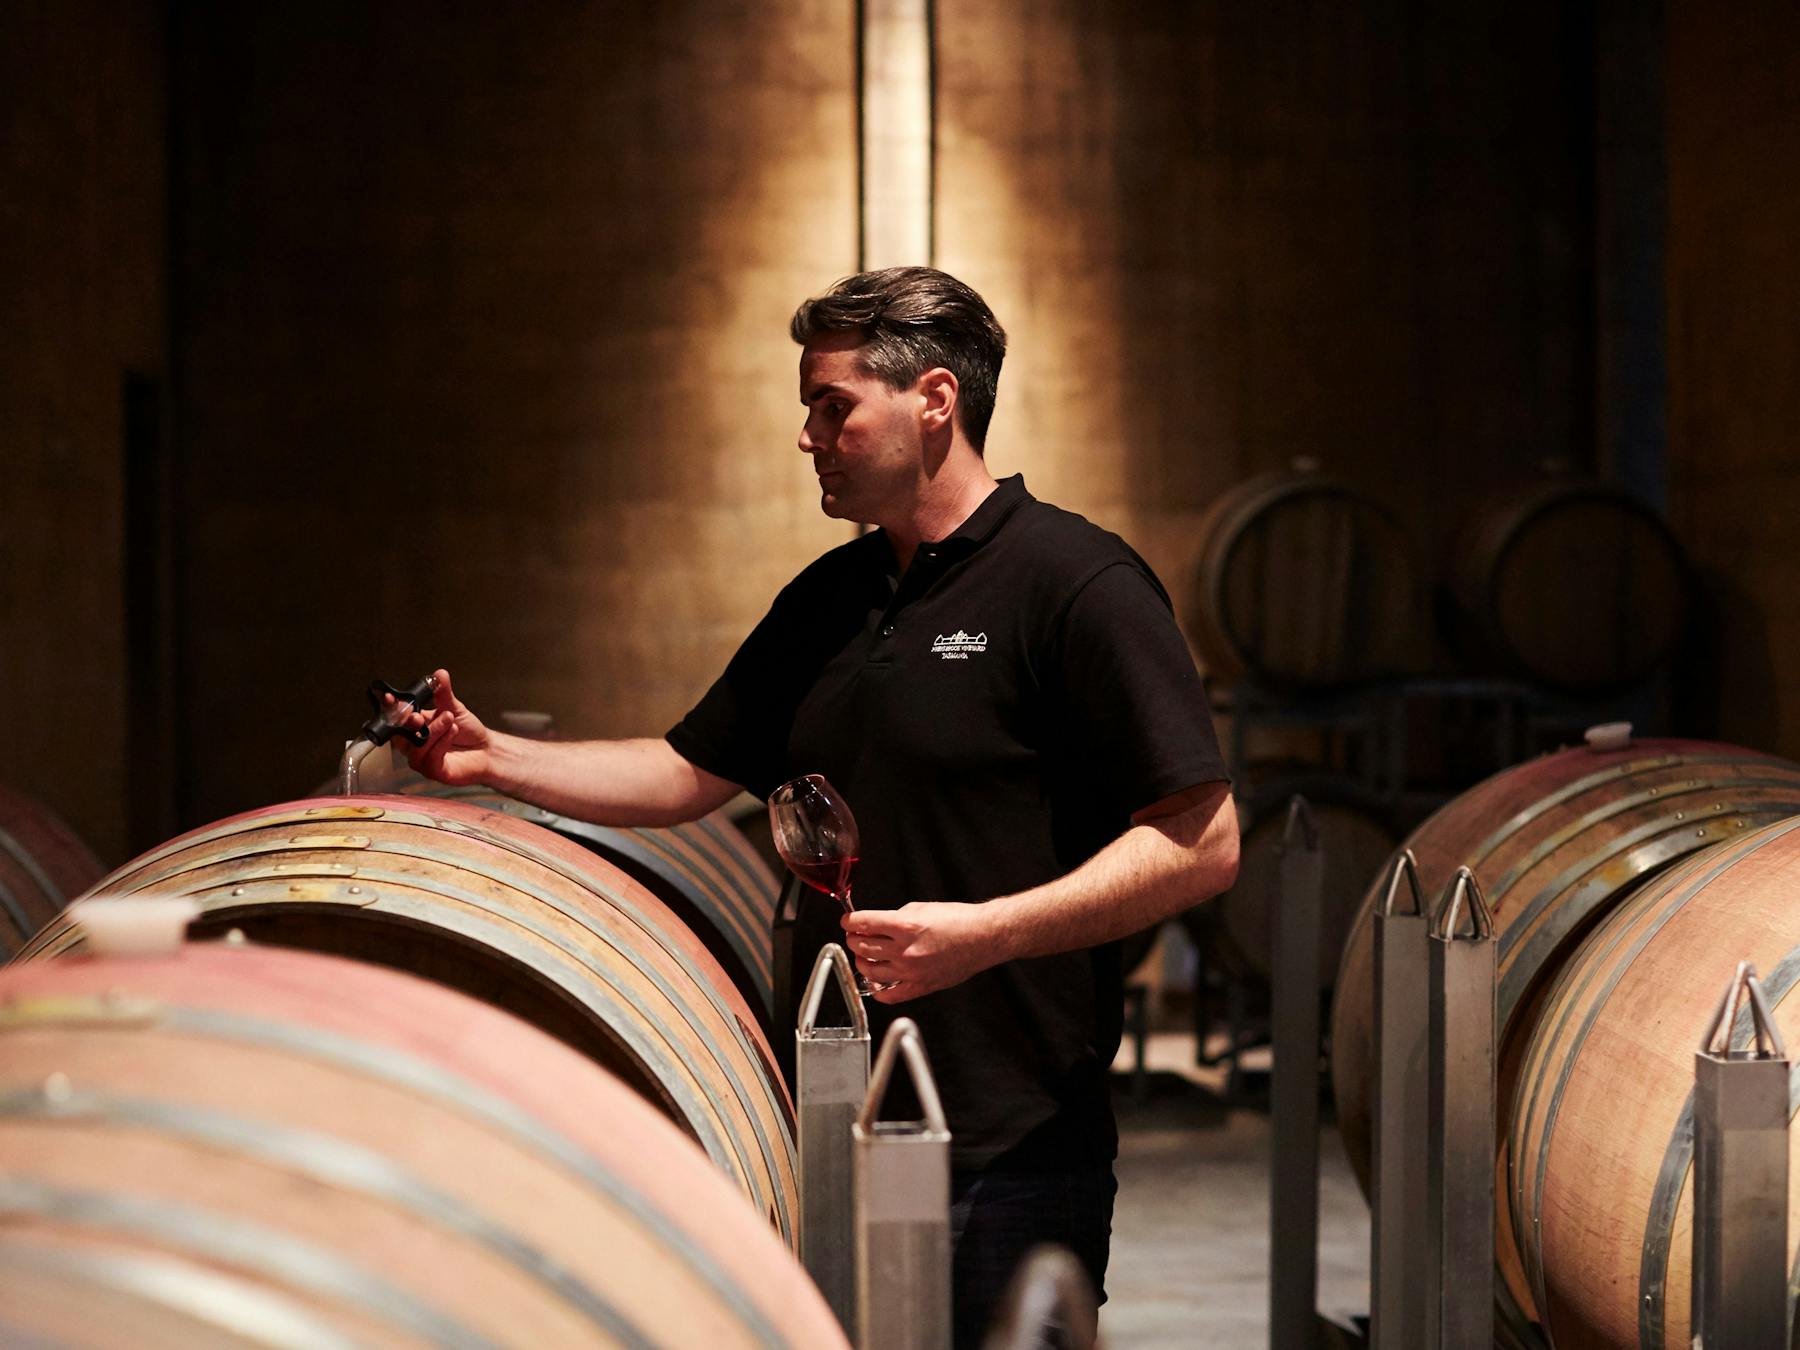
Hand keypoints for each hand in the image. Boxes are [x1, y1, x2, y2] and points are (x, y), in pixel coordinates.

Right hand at [389, 669, 494, 785]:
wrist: (486, 749)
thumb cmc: (467, 731)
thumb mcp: (454, 708)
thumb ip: (444, 693)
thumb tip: (439, 674)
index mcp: (413, 727)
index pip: (395, 718)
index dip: (390, 709)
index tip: (390, 698)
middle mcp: (413, 744)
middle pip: (400, 734)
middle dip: (408, 723)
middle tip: (419, 716)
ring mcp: (421, 759)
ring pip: (417, 746)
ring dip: (433, 730)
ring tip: (449, 719)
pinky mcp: (433, 771)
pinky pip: (431, 757)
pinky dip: (442, 742)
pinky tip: (453, 731)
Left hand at [840, 902, 999, 1003]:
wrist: (984, 937)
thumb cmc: (959, 920)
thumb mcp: (922, 908)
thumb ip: (895, 917)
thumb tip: (876, 925)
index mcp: (906, 925)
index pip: (863, 923)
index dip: (850, 921)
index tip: (848, 922)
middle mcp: (906, 950)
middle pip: (862, 947)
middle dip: (854, 939)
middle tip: (856, 936)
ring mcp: (912, 971)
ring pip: (870, 972)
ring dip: (862, 961)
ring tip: (865, 956)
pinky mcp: (921, 986)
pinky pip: (890, 995)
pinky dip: (877, 990)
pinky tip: (876, 982)